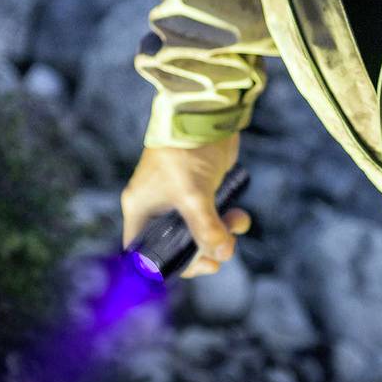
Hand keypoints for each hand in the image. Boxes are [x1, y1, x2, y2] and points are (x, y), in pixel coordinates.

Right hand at [119, 136, 252, 276]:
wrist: (206, 114)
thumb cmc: (187, 152)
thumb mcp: (195, 196)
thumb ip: (207, 229)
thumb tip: (224, 254)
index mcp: (141, 209)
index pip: (142, 251)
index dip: (164, 265)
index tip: (193, 267)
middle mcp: (156, 206)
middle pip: (175, 246)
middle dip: (201, 252)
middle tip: (219, 258)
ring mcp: (179, 198)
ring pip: (198, 233)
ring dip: (220, 235)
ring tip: (236, 226)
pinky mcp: (201, 190)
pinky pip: (213, 217)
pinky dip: (228, 220)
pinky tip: (240, 215)